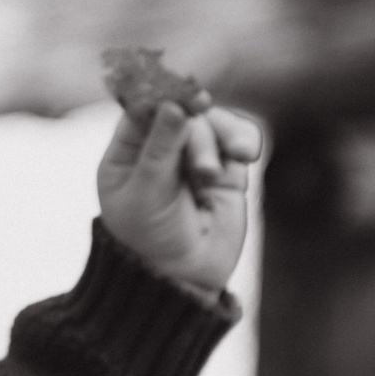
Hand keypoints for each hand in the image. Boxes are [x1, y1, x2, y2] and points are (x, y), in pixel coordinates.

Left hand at [96, 96, 260, 300]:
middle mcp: (161, 147)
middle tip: (204, 172)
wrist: (183, 279)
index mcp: (128, 151)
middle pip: (184, 112)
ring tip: (215, 177)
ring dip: (220, 140)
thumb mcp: (145, 195)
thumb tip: (174, 105)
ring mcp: (196, 155)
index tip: (188, 98)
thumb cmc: (148, 241)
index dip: (165, 96)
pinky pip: (240, 137)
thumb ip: (160, 150)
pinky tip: (246, 154)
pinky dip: (244, 139)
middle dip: (197, 137)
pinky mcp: (227, 168)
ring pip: (214, 121)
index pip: (144, 107)